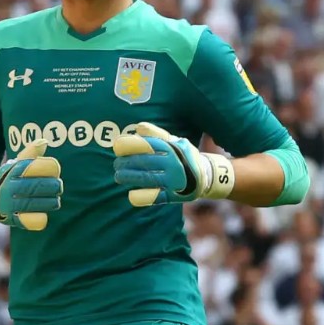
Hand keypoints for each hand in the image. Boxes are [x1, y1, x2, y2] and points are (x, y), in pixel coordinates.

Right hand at [0, 142, 61, 229]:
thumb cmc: (10, 178)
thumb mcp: (17, 163)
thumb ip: (31, 153)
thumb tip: (44, 142)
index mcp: (12, 170)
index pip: (38, 166)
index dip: (52, 167)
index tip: (54, 170)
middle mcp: (9, 187)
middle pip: (41, 186)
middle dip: (55, 186)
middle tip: (58, 187)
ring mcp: (10, 205)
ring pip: (41, 204)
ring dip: (52, 202)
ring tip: (53, 200)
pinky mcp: (15, 220)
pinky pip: (36, 221)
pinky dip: (42, 218)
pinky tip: (42, 212)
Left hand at [111, 122, 235, 206]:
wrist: (207, 176)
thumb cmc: (184, 156)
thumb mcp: (174, 141)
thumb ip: (156, 134)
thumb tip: (138, 127)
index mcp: (172, 148)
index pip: (147, 144)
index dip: (129, 145)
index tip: (116, 146)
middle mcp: (173, 163)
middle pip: (143, 161)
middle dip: (125, 163)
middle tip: (117, 164)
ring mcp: (173, 180)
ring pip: (145, 178)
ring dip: (128, 177)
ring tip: (119, 176)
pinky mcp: (173, 196)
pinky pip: (153, 197)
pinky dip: (140, 197)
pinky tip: (131, 194)